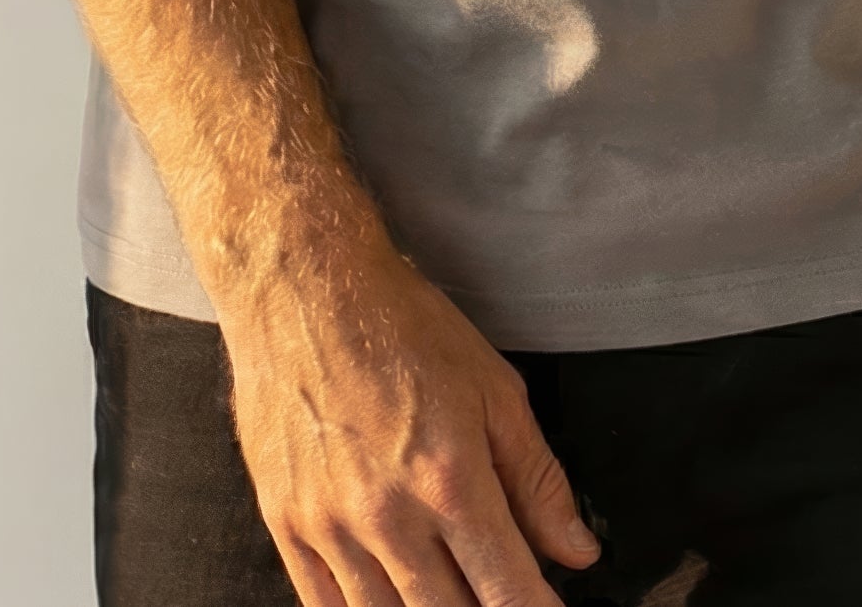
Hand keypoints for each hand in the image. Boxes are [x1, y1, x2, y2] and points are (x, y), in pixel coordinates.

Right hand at [223, 236, 599, 606]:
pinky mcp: (286, 525)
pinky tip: (389, 600)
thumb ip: (537, 479)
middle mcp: (389, 516)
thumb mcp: (494, 389)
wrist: (305, 287)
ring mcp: (331, 527)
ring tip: (449, 589)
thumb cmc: (399, 325)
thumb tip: (575, 549)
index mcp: (450, 480)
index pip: (509, 595)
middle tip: (498, 591)